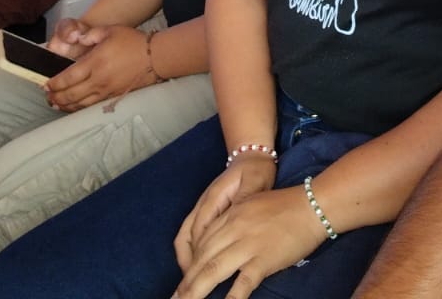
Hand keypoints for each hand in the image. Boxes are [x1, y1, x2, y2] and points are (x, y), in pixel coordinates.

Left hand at [43, 24, 150, 109]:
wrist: (155, 56)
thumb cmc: (132, 41)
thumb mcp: (110, 30)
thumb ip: (90, 34)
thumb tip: (77, 39)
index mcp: (95, 62)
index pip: (68, 77)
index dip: (55, 83)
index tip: (46, 84)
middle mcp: (98, 79)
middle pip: (71, 94)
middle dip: (56, 96)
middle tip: (47, 96)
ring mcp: (106, 90)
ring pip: (80, 103)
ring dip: (65, 105)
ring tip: (55, 104)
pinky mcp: (114, 96)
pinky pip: (92, 105)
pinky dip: (79, 108)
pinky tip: (74, 107)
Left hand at [174, 180, 324, 298]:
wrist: (313, 205)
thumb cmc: (286, 206)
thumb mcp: (252, 204)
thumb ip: (234, 222)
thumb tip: (221, 245)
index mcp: (231, 214)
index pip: (201, 242)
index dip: (190, 264)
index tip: (183, 280)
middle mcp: (233, 228)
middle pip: (201, 259)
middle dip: (186, 282)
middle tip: (174, 298)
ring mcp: (247, 245)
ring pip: (212, 271)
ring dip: (195, 291)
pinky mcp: (263, 260)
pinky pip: (242, 284)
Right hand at [175, 159, 279, 273]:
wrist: (251, 155)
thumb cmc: (255, 170)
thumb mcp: (256, 182)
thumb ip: (246, 199)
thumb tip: (236, 216)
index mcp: (214, 197)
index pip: (200, 230)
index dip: (198, 255)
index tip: (201, 277)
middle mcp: (203, 204)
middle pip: (187, 238)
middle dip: (188, 265)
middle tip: (193, 288)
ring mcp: (202, 208)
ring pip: (185, 238)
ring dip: (187, 260)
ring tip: (192, 282)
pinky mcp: (206, 212)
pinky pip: (191, 235)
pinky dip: (191, 252)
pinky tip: (198, 266)